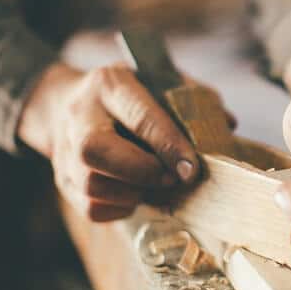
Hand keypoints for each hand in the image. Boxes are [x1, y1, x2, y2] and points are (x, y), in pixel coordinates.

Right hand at [18, 62, 201, 221]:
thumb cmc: (127, 95)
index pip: (139, 116)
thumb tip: (227, 123)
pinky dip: (122, 208)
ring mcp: (65, 151)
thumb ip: (192, 98)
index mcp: (109, 85)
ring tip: (155, 185)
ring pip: (92, 186)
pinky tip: (136, 193)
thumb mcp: (157, 80)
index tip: (191, 169)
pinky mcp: (63, 181)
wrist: (66, 105)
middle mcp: (80, 116)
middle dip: (142, 172)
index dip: (168, 145)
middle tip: (172, 179)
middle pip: (95, 151)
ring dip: (133, 194)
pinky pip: (93, 209)